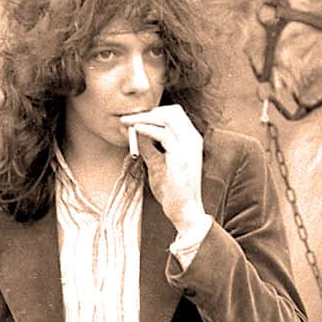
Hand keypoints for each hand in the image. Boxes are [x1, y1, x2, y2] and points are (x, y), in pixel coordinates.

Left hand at [122, 105, 206, 232]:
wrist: (184, 211)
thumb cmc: (172, 190)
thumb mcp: (157, 164)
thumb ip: (149, 148)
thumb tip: (135, 133)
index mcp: (190, 140)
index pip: (174, 114)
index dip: (153, 112)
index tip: (134, 117)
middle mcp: (193, 140)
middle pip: (173, 111)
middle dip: (148, 111)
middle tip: (128, 117)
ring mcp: (190, 148)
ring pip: (169, 118)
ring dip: (144, 117)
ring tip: (127, 122)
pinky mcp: (182, 158)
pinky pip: (164, 135)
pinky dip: (147, 129)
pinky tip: (135, 131)